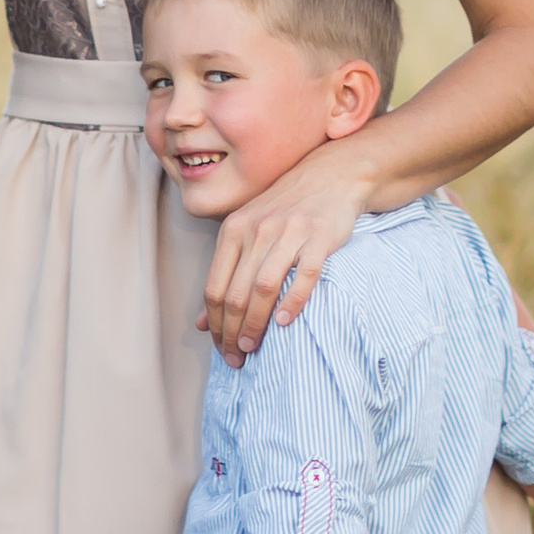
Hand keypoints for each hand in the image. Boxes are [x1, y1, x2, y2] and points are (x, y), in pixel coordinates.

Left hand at [199, 133, 375, 365]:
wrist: (331, 176)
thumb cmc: (286, 209)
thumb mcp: (248, 233)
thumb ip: (225, 274)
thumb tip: (201, 323)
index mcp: (234, 229)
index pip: (215, 287)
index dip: (215, 324)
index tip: (221, 348)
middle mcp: (257, 230)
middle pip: (236, 292)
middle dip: (232, 331)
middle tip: (236, 357)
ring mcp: (289, 232)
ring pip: (263, 287)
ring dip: (256, 323)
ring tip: (253, 347)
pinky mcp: (319, 236)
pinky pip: (304, 274)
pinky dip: (293, 300)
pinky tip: (285, 322)